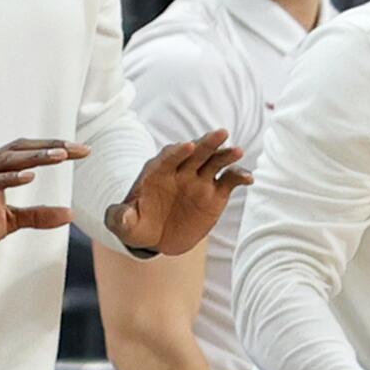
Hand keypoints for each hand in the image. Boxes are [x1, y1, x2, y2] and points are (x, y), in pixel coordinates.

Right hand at [0, 138, 85, 272]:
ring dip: (35, 158)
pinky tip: (29, 177)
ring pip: (6, 161)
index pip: (27, 152)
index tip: (83, 151)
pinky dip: (9, 178)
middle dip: (52, 147)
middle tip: (81, 149)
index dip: (54, 148)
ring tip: (62, 156)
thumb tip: (70, 214)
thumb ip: (37, 216)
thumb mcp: (9, 222)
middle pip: (21, 149)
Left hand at [105, 130, 251, 255]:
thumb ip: (120, 218)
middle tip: (220, 133)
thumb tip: (122, 217)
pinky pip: (229, 180)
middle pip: (195, 152)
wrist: (157, 236)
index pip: (168, 157)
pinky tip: (249, 179)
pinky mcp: (215, 193)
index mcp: (157, 172)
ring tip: (238, 151)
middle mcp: (181, 171)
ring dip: (226, 154)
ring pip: (215, 161)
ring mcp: (199, 180)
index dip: (177, 152)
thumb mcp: (124, 225)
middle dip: (206, 142)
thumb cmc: (137, 225)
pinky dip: (239, 176)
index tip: (187, 146)